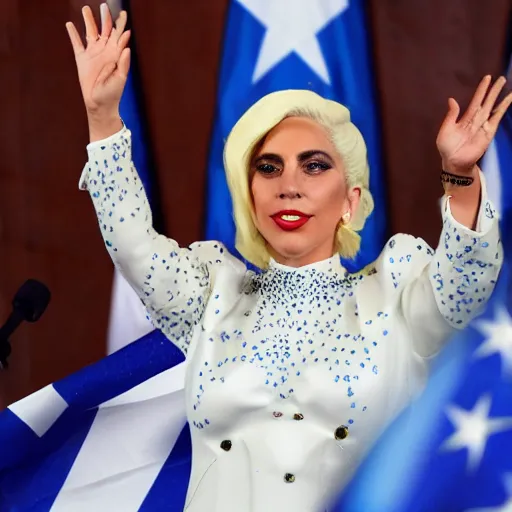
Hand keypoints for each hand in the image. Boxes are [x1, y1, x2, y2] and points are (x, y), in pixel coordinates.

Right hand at [66, 4, 130, 118]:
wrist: (99, 104)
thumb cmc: (113, 93)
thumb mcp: (120, 78)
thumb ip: (123, 63)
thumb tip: (127, 46)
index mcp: (115, 54)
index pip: (119, 36)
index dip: (121, 25)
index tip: (122, 14)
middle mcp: (104, 52)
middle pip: (105, 30)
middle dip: (105, 18)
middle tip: (105, 6)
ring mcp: (92, 54)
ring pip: (90, 33)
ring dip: (89, 21)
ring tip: (86, 9)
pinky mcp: (81, 60)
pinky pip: (76, 44)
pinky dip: (73, 34)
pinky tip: (70, 25)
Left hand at [436, 75, 511, 174]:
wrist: (453, 161)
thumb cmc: (447, 148)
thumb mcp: (446, 129)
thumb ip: (451, 115)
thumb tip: (451, 99)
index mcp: (465, 118)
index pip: (475, 101)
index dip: (481, 90)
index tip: (487, 78)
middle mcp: (476, 120)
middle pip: (486, 102)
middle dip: (493, 90)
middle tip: (501, 78)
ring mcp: (483, 125)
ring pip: (493, 107)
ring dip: (499, 97)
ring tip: (506, 85)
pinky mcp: (489, 132)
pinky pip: (497, 118)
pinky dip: (503, 108)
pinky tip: (508, 99)